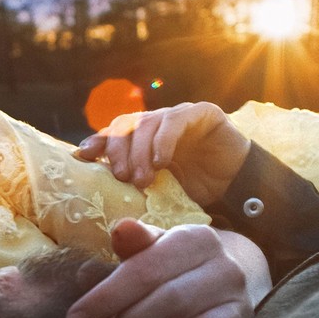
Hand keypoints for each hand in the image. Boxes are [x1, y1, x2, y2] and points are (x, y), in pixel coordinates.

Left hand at [66, 218, 262, 317]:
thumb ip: (131, 242)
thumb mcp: (149, 247)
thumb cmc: (169, 265)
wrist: (221, 282)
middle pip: (172, 305)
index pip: (145, 271)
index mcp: (197, 240)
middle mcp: (227, 272)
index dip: (104, 299)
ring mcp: (242, 310)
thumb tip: (120, 231)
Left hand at [75, 102, 250, 206]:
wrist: (236, 187)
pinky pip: (176, 120)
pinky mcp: (201, 113)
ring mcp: (176, 116)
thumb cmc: (193, 192)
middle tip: (122, 178)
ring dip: (141, 151)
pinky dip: (164, 140)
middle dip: (119, 151)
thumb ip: (133, 190)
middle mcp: (155, 124)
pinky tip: (161, 161)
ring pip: (148, 123)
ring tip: (142, 179)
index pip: (111, 134)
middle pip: (125, 126)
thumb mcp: (156, 193)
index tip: (82, 157)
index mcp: (140, 139)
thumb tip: (100, 205)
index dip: (96, 142)